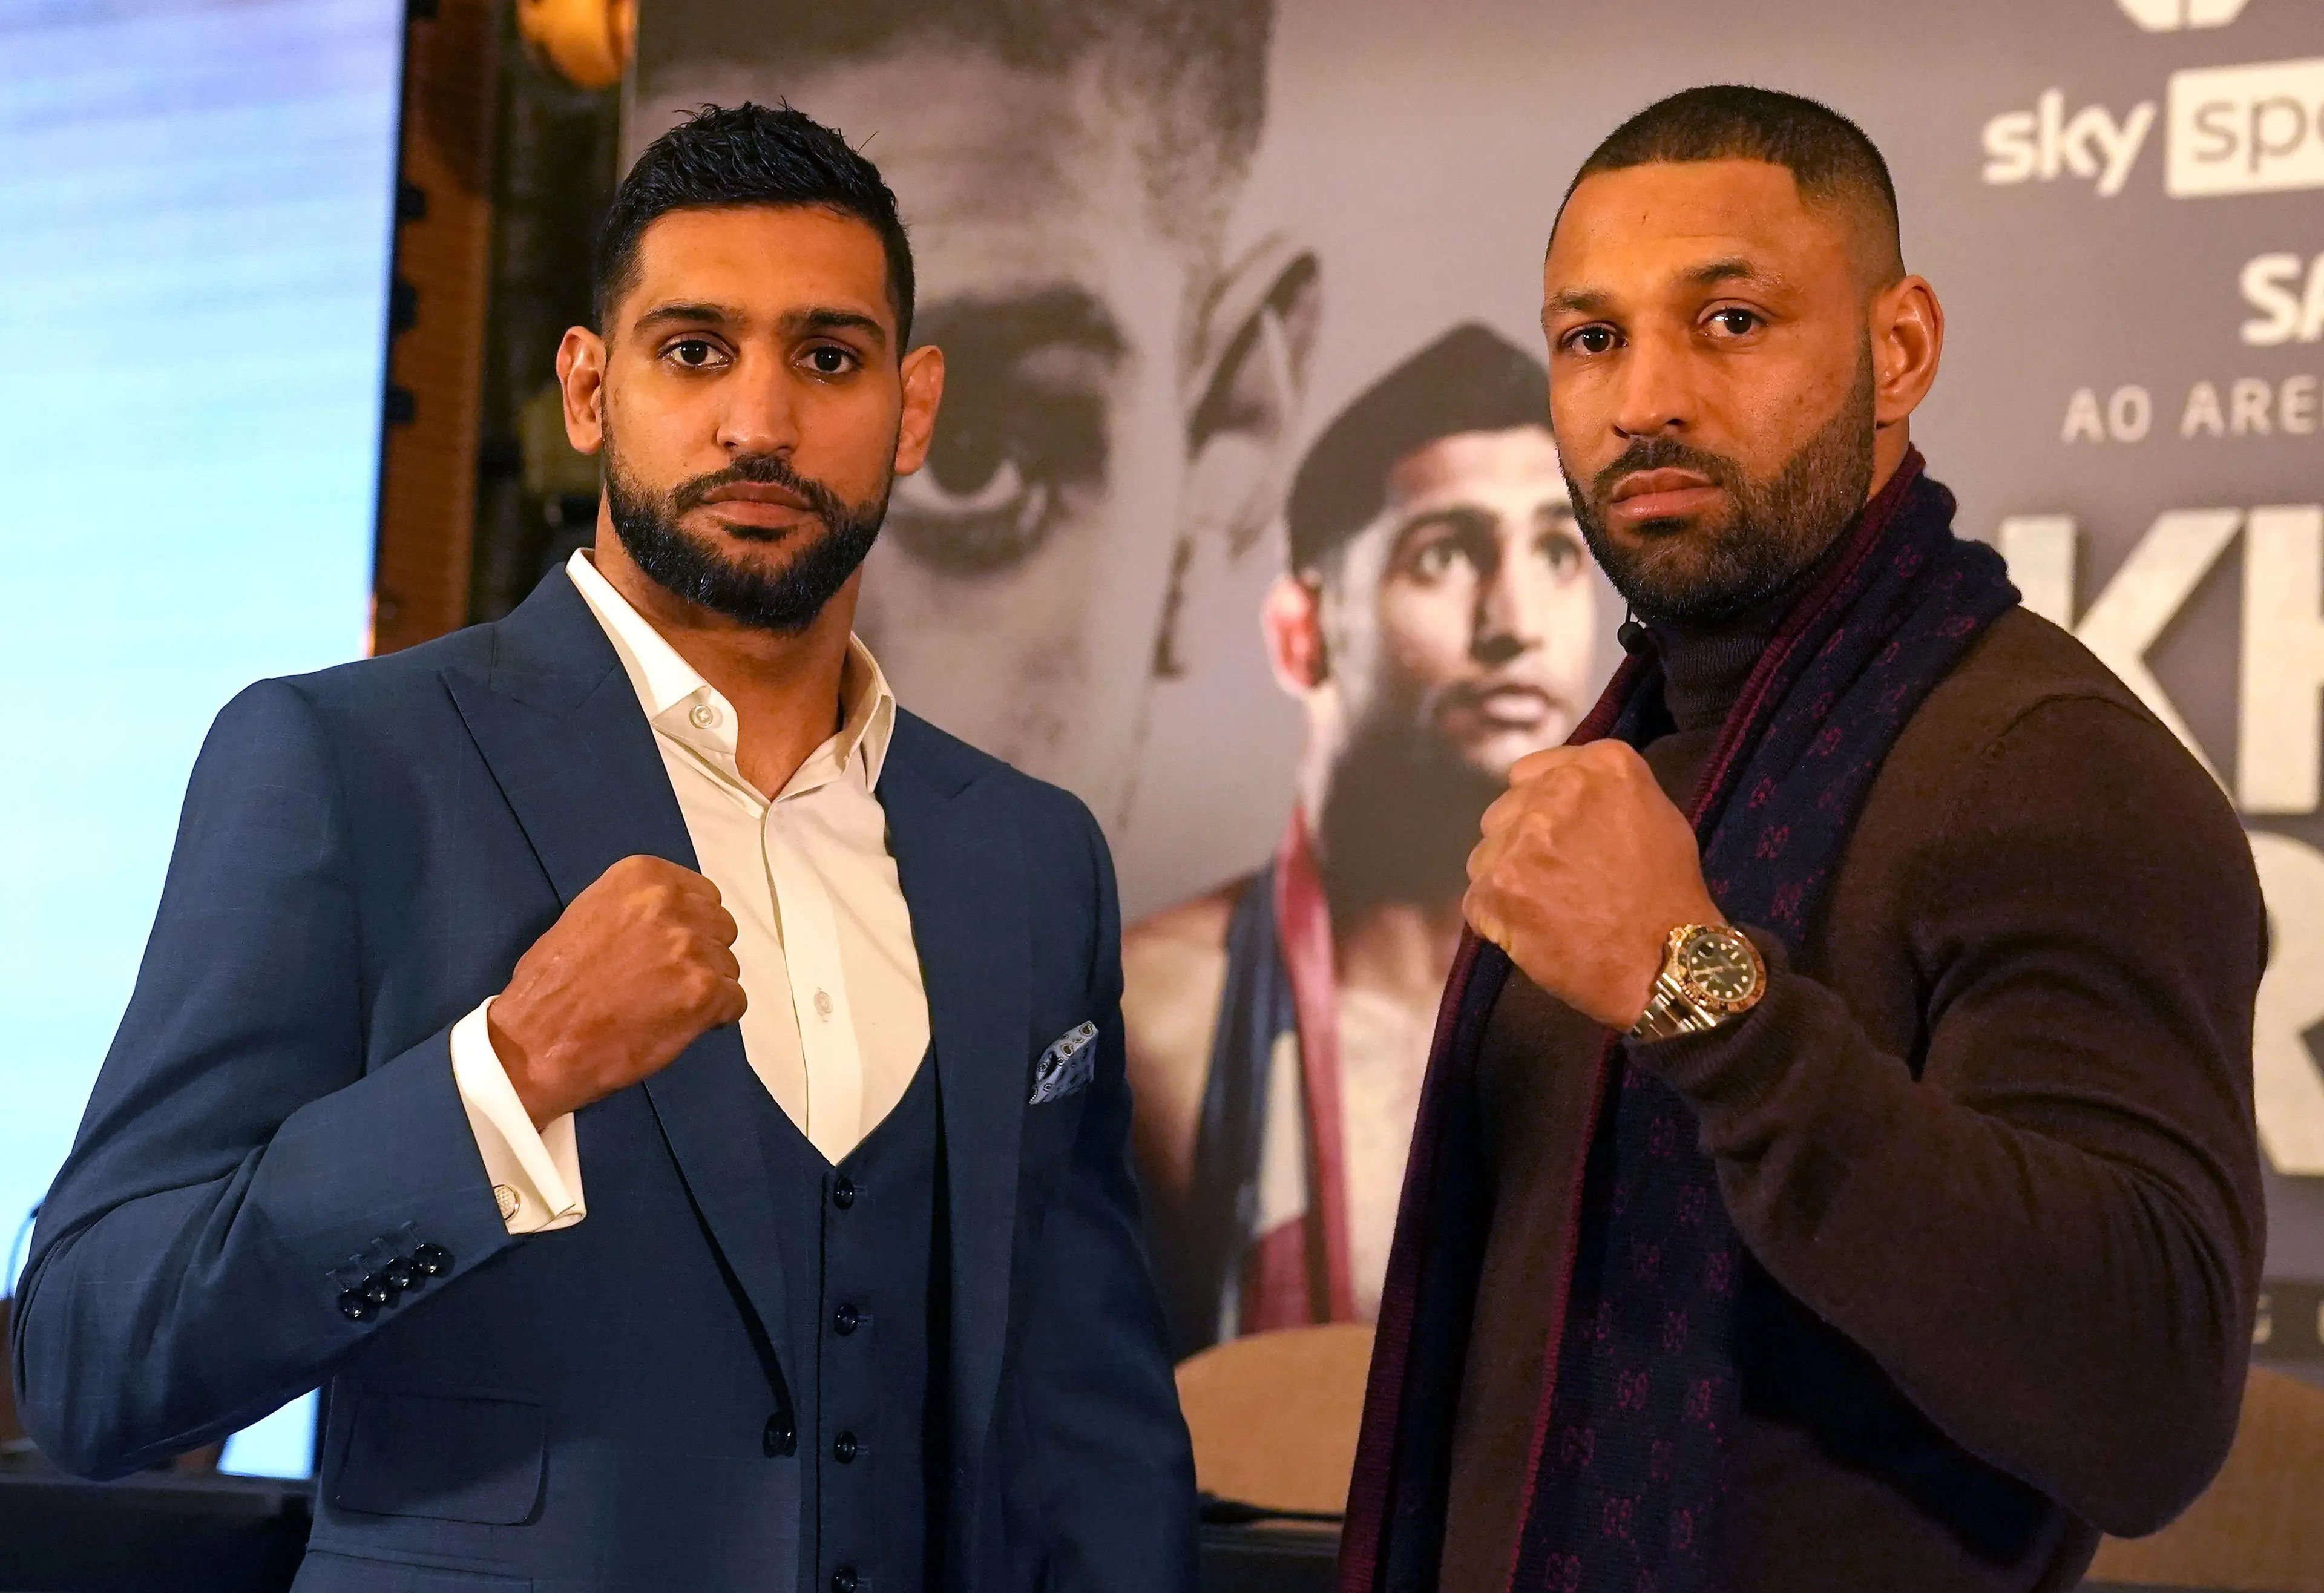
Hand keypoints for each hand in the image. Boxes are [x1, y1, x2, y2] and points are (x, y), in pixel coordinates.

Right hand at [487, 855, 745, 1127]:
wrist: (535, 1043)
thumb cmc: (551, 986)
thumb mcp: (589, 916)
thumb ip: (638, 909)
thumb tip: (679, 918)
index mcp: (642, 877)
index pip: (702, 893)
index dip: (692, 925)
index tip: (673, 947)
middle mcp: (671, 903)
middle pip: (720, 927)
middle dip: (703, 954)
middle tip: (669, 982)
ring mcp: (691, 947)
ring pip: (728, 966)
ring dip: (707, 988)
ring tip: (665, 1007)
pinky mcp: (704, 992)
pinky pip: (735, 1002)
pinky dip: (714, 1018)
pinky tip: (679, 1026)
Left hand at [1464, 741, 1722, 1029]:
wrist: (1666, 963)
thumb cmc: (1668, 895)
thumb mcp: (1655, 815)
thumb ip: (1601, 792)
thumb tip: (1557, 790)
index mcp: (1599, 767)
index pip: (1529, 773)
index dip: (1536, 808)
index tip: (1554, 836)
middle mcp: (1556, 792)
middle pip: (1504, 812)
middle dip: (1520, 843)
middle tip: (1555, 880)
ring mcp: (1522, 840)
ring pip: (1486, 854)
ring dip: (1506, 881)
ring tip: (1548, 911)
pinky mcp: (1498, 887)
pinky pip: (1477, 900)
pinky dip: (1497, 921)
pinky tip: (1533, 933)